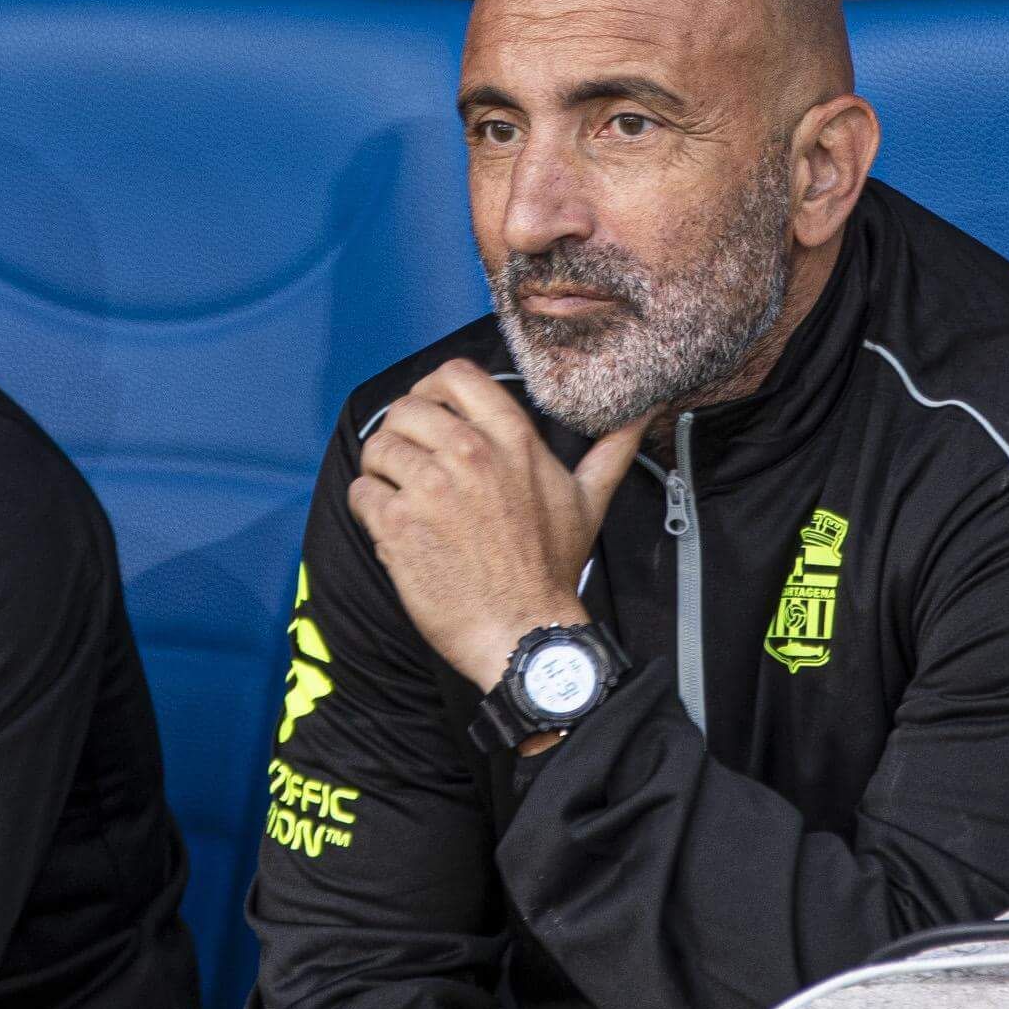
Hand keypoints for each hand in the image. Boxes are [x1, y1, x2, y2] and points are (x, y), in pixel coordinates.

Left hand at [349, 359, 646, 686]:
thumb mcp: (588, 501)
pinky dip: (369, 507)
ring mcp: (431, 488)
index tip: (429, 411)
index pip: (455, 375)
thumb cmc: (551, 570)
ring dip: (382, 472)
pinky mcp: (399, 525)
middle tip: (409, 463)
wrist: (523, 632)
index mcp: (512, 440)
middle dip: (400, 434)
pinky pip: (362, 492)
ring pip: (378, 449)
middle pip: (406, 409)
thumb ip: (611, 449)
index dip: (431, 388)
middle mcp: (470, 455)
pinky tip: (392, 527)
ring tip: (400, 497)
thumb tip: (645, 410)